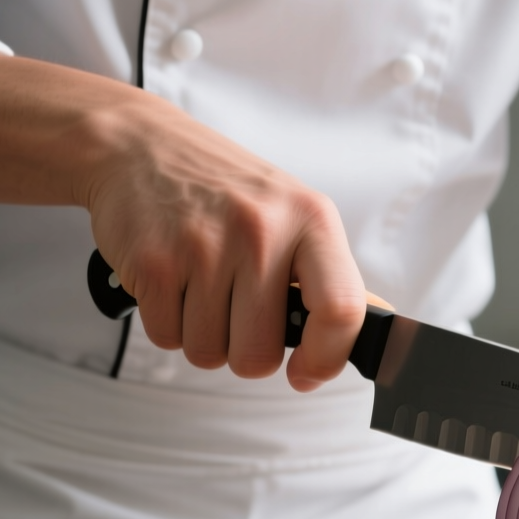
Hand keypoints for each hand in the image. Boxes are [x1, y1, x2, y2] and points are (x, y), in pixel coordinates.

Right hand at [0, 53, 364, 390]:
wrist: (140, 145)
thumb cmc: (225, 189)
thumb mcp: (293, 213)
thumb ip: (328, 273)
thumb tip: (378, 324)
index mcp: (311, 220)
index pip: (341, 311)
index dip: (327, 359)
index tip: (306, 373)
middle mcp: (261, 231)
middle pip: (259, 355)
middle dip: (245, 350)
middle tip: (236, 310)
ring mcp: (204, 247)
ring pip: (210, 353)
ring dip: (204, 335)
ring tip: (201, 286)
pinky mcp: (153, 263)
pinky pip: (168, 338)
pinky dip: (168, 322)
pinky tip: (173, 280)